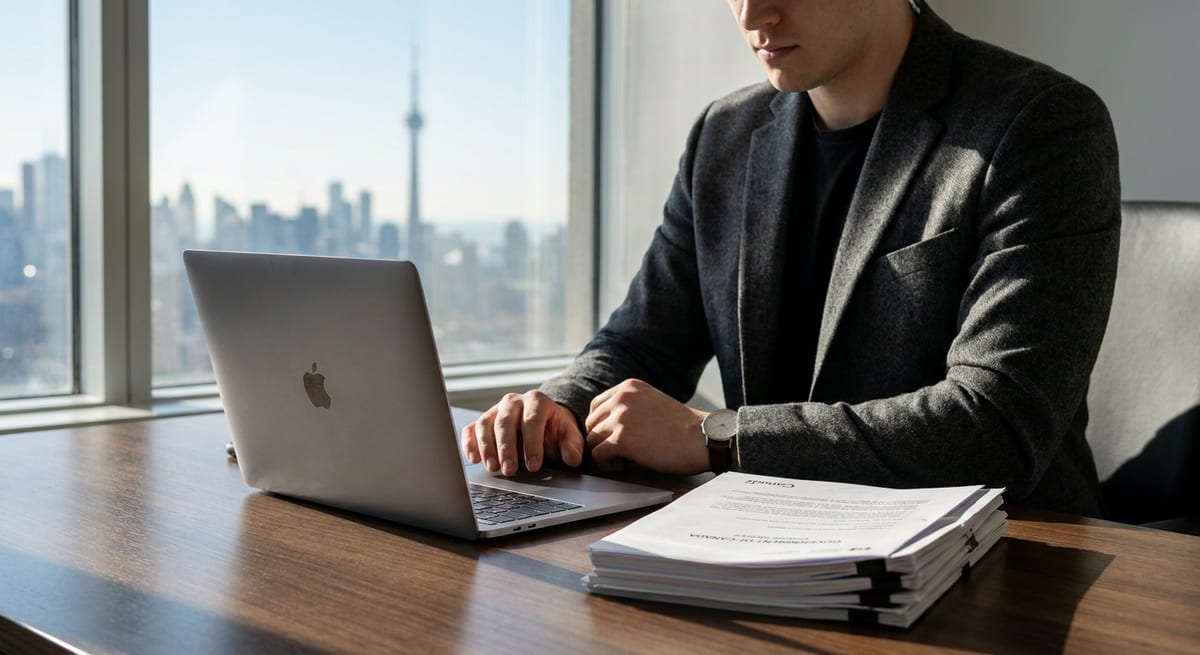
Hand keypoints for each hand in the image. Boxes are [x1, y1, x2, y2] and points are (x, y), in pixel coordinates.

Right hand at [461, 390, 583, 475]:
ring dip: (487, 447)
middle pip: (505, 421)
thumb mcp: (569, 436)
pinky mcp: (483, 421)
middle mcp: (514, 401)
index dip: (533, 443)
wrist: (542, 423)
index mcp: (537, 401)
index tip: (534, 466)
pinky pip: (471, 429)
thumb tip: (572, 459)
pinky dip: (469, 443)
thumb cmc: (554, 430)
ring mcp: (495, 410)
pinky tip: (473, 459)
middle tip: (509, 471)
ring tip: (492, 468)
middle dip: (506, 448)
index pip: (532, 420)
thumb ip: (572, 446)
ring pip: (485, 424)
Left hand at [584, 378, 709, 474]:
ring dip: (605, 453)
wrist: (704, 439)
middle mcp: (622, 397)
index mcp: (629, 387)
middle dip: (602, 440)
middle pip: (591, 424)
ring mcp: (620, 417)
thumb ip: (629, 408)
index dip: (602, 426)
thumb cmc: (683, 428)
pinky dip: (608, 464)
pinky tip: (625, 465)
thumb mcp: (652, 403)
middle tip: (620, 452)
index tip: (614, 438)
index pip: (596, 406)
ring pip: (592, 441)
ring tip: (625, 459)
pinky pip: (598, 455)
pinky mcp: (622, 439)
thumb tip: (603, 427)